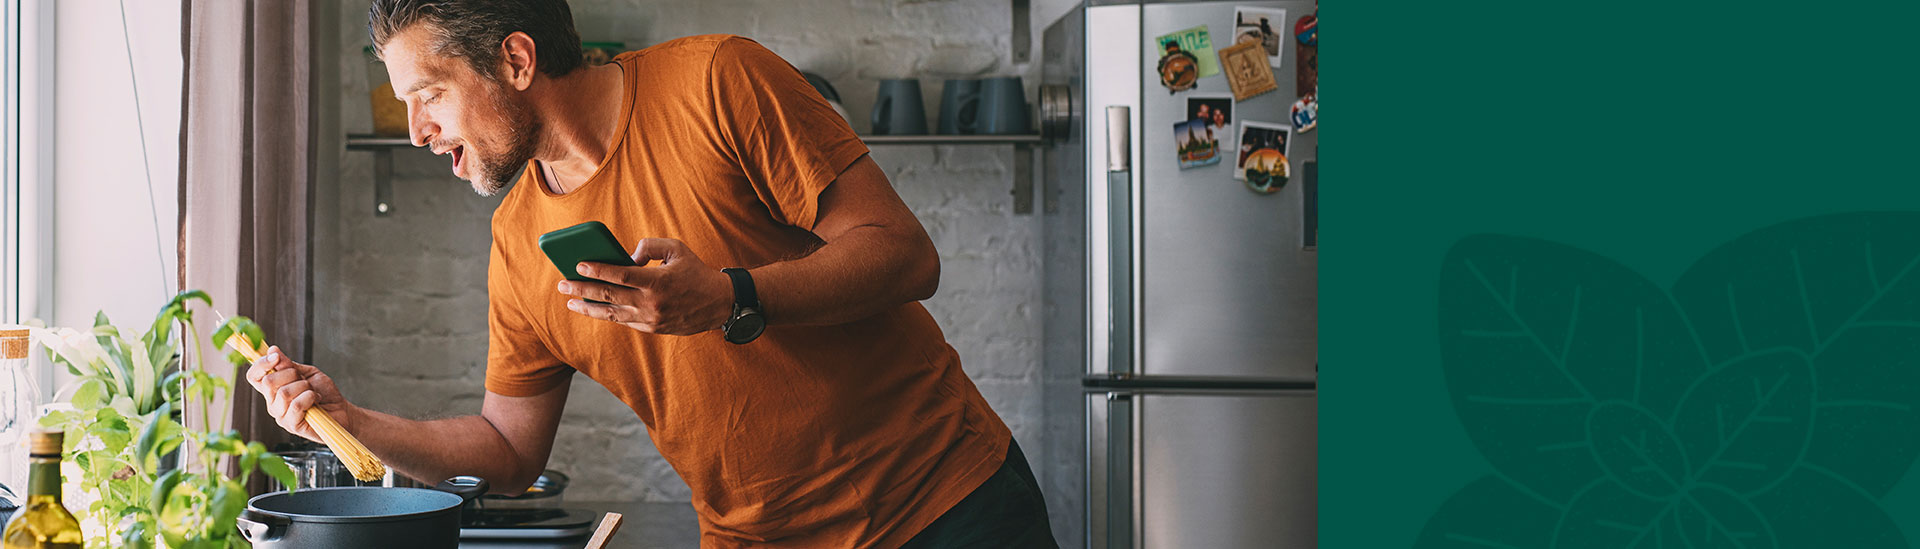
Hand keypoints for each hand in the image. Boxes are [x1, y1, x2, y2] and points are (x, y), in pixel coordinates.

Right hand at [244, 346, 353, 443]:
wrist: (342, 411)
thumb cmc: (324, 393)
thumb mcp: (307, 373)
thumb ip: (289, 365)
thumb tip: (272, 350)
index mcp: (273, 390)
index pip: (253, 376)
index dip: (260, 365)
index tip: (275, 356)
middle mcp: (273, 403)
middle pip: (268, 382)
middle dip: (291, 374)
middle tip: (305, 380)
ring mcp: (281, 416)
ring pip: (284, 393)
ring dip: (304, 387)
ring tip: (313, 392)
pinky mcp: (292, 425)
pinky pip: (296, 405)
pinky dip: (310, 397)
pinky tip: (316, 399)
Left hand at [557, 237, 733, 334]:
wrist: (719, 303)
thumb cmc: (695, 272)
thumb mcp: (677, 249)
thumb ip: (649, 245)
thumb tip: (626, 256)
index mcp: (657, 281)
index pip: (620, 275)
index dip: (597, 270)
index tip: (578, 265)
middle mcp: (651, 302)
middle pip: (608, 296)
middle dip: (582, 290)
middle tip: (562, 285)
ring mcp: (650, 319)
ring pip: (611, 314)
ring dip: (588, 308)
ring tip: (570, 302)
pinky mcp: (652, 329)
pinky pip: (624, 321)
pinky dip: (607, 314)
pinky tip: (593, 308)